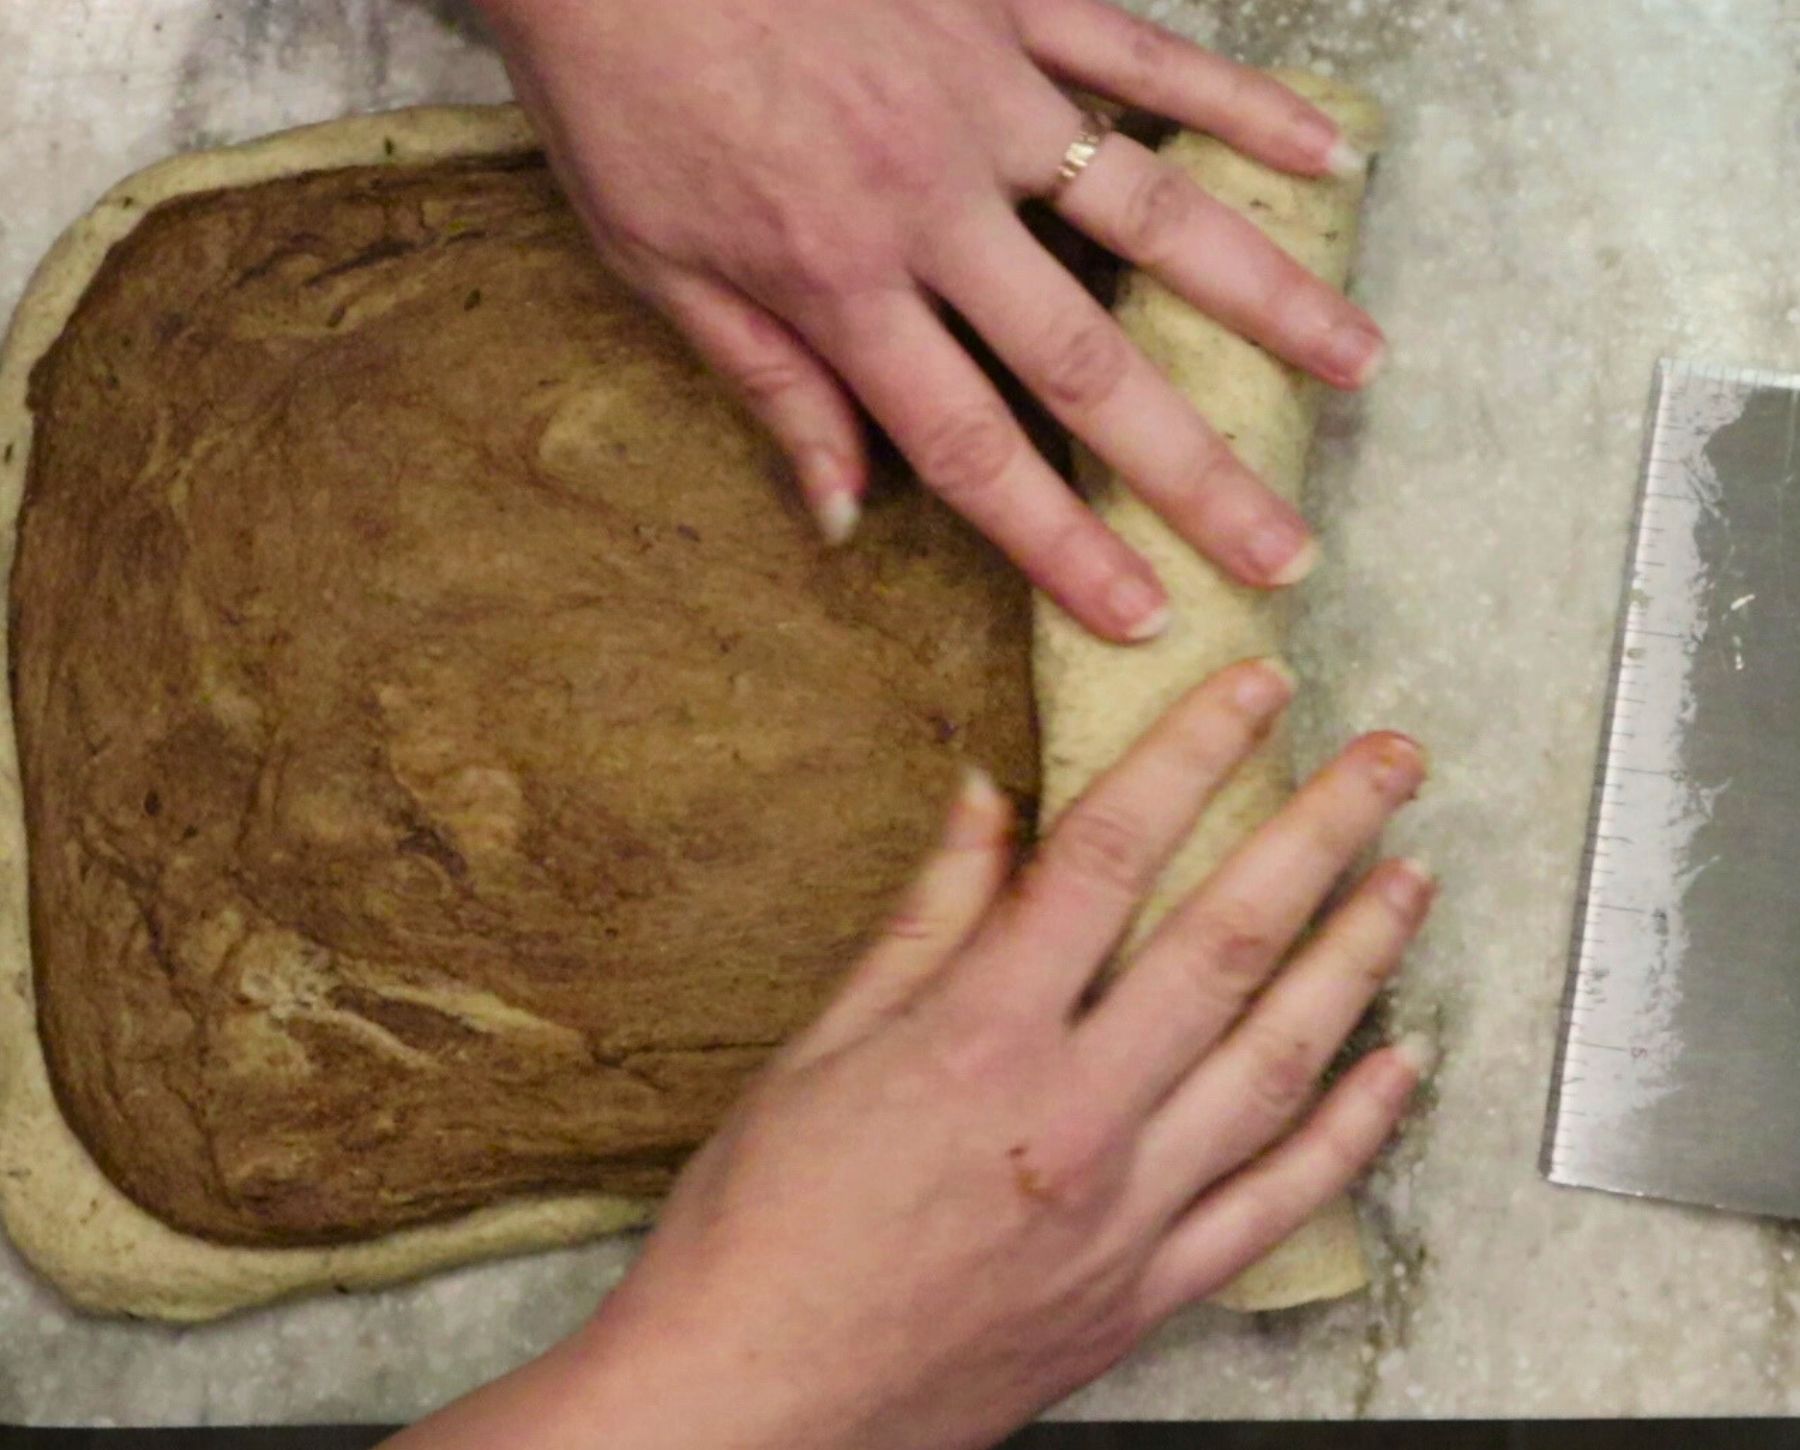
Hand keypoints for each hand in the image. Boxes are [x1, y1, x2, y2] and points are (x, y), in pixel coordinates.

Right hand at [394, 661, 1431, 1449]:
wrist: (756, 1410)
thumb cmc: (761, 1233)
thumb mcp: (820, 1050)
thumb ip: (926, 922)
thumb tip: (987, 805)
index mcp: (980, 1040)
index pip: (1110, 858)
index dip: (1189, 757)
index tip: (1250, 693)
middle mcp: (1075, 1118)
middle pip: (1228, 944)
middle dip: (1322, 833)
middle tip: (1390, 761)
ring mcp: (1128, 1213)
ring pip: (1280, 1062)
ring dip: (1360, 959)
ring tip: (1413, 879)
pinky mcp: (1148, 1292)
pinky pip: (1280, 1204)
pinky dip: (1353, 1131)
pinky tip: (1400, 1068)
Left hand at [477, 0, 1383, 641]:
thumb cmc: (619, 90)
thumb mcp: (657, 263)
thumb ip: (766, 384)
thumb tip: (844, 515)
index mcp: (841, 286)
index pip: (973, 450)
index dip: (1062, 544)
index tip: (1144, 615)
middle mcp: (936, 207)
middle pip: (1088, 365)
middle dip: (1194, 472)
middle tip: (1286, 549)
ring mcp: (990, 99)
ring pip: (1156, 214)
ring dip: (1266, 298)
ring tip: (1359, 366)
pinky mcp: (1012, 4)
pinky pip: (1149, 59)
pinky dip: (1243, 106)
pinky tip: (1329, 154)